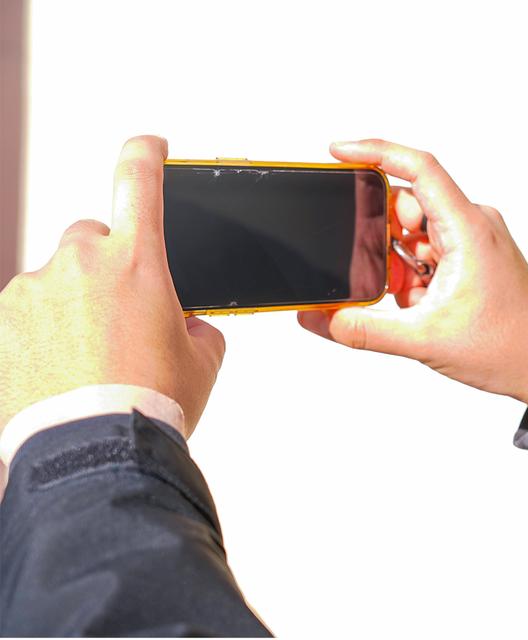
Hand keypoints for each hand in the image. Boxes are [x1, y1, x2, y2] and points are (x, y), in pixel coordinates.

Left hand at [0, 136, 225, 437]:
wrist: (93, 452)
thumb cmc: (147, 404)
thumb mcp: (202, 360)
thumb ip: (198, 325)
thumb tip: (186, 325)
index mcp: (136, 260)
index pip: (139, 179)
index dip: (146, 153)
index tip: (149, 146)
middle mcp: (79, 262)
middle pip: (91, 239)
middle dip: (106, 267)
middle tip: (119, 316)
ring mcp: (32, 291)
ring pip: (55, 281)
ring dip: (71, 306)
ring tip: (88, 359)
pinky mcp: (1, 322)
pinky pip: (24, 314)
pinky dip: (41, 333)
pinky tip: (60, 370)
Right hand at [298, 139, 527, 413]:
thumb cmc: (508, 347)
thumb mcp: (424, 340)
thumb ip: (363, 330)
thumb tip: (319, 318)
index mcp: (468, 229)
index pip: (419, 168)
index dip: (375, 151)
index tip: (337, 151)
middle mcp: (475, 224)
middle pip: (408, 204)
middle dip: (384, 238)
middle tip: (387, 279)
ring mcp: (477, 239)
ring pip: (417, 231)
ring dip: (401, 263)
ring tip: (415, 301)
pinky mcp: (477, 255)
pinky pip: (431, 249)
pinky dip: (416, 272)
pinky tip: (425, 303)